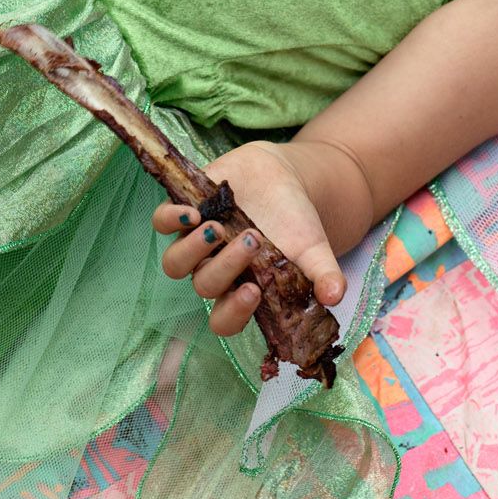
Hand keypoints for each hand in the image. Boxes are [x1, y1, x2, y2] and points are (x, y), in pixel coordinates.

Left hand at [152, 141, 347, 338]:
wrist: (282, 178)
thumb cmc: (296, 223)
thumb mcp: (315, 249)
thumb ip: (324, 275)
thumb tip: (336, 296)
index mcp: (243, 290)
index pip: (225, 320)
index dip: (233, 313)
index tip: (254, 292)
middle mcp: (215, 270)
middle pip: (205, 286)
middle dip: (226, 266)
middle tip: (253, 240)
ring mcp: (196, 243)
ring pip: (176, 263)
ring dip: (193, 249)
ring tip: (219, 227)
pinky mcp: (185, 212)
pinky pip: (162, 223)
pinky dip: (171, 219)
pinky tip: (192, 211)